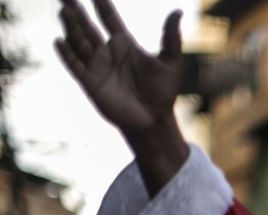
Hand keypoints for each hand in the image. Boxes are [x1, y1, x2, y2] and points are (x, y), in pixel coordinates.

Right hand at [55, 0, 182, 136]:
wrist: (154, 120)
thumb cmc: (163, 92)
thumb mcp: (171, 61)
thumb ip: (171, 36)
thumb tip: (178, 10)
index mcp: (125, 44)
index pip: (109, 18)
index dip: (101, 4)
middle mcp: (108, 52)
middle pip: (88, 26)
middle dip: (77, 10)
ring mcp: (97, 66)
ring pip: (79, 41)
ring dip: (71, 26)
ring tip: (65, 10)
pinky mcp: (91, 82)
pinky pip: (75, 65)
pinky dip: (67, 53)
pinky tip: (59, 40)